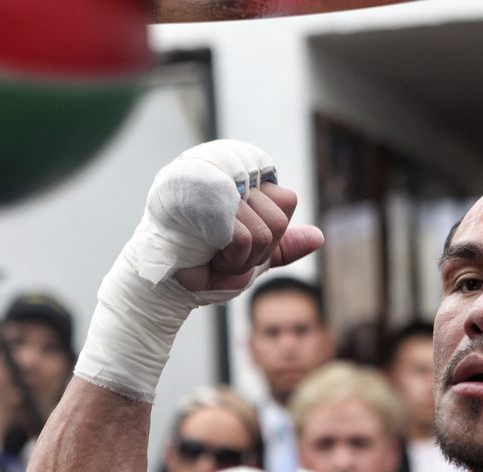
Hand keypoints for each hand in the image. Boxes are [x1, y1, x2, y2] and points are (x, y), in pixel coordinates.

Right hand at [74, 140, 321, 399]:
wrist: (163, 286)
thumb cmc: (202, 268)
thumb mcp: (251, 258)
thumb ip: (282, 247)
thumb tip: (319, 236)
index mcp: (241, 184)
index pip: (286, 200)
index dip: (271, 234)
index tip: (240, 244)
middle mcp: (228, 175)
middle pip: (279, 219)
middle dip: (257, 251)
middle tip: (223, 253)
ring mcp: (214, 183)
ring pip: (267, 230)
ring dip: (243, 258)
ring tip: (214, 254)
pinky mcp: (205, 201)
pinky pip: (246, 238)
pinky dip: (232, 260)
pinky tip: (207, 255)